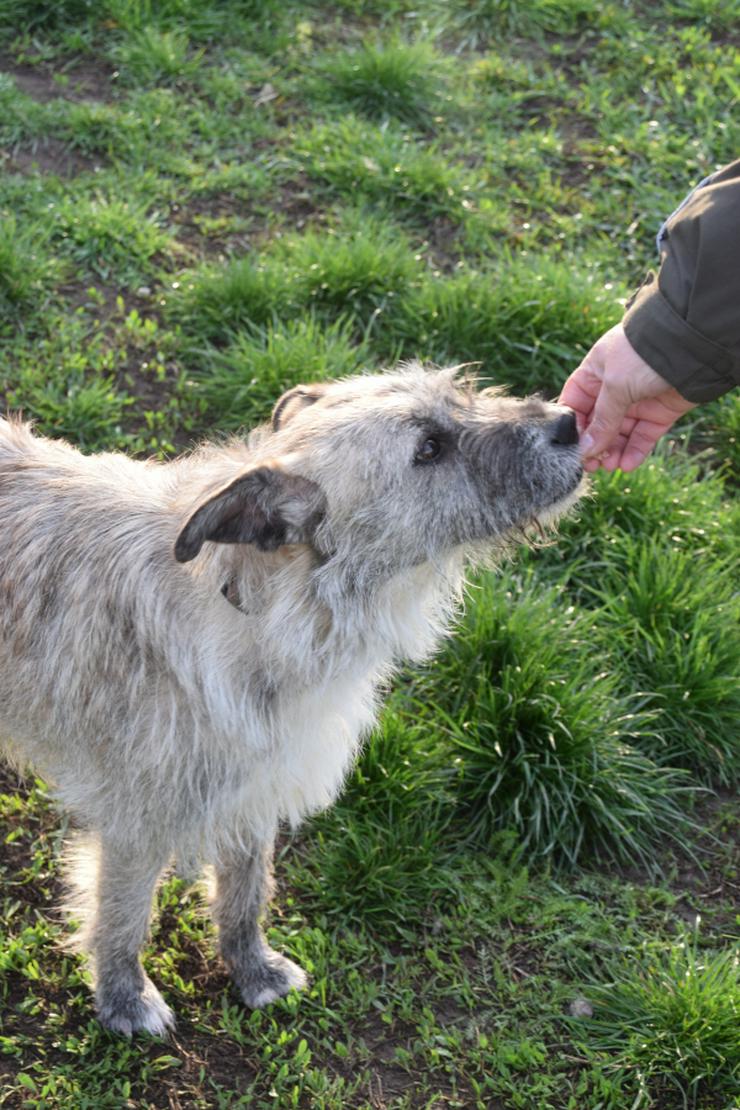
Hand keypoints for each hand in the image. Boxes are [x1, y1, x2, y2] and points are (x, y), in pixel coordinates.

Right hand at [559, 324, 695, 471]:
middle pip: (597, 422)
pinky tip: (627, 464)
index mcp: (596, 372)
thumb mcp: (615, 385)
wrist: (692, 347)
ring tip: (610, 466)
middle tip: (591, 465)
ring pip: (620, 433)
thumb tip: (585, 450)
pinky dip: (635, 451)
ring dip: (613, 451)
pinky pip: (642, 436)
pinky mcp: (659, 413)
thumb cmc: (644, 355)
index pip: (576, 402)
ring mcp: (638, 400)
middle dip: (594, 444)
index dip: (573, 425)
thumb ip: (601, 420)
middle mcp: (615, 387)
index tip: (572, 446)